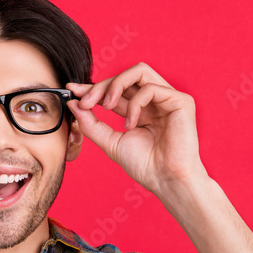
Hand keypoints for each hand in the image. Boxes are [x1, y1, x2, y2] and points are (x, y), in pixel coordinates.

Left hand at [66, 63, 207, 195]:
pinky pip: (150, 88)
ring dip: (115, 85)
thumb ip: (92, 124)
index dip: (93, 88)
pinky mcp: (181, 101)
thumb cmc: (144, 166)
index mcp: (140, 110)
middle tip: (85, 102)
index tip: (72, 90)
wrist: (166, 180)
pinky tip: (131, 124)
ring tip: (106, 106)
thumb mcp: (110, 142)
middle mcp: (155, 101)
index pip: (115, 90)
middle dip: (101, 86)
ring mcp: (168, 99)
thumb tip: (73, 103)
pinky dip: (134, 104)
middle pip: (124, 76)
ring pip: (138, 71)